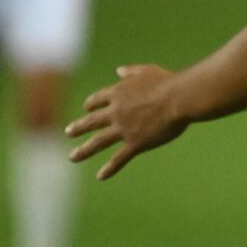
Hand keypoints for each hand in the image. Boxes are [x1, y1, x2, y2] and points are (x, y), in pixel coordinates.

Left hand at [66, 64, 189, 179]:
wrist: (179, 98)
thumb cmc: (167, 82)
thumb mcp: (147, 71)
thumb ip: (131, 71)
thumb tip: (118, 71)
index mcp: (119, 93)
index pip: (98, 99)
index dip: (91, 104)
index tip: (86, 108)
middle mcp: (116, 112)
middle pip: (92, 122)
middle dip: (79, 127)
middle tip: (68, 132)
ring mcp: (124, 129)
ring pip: (98, 142)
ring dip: (84, 150)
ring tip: (72, 157)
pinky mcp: (136, 143)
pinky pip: (119, 158)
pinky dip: (110, 168)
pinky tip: (101, 176)